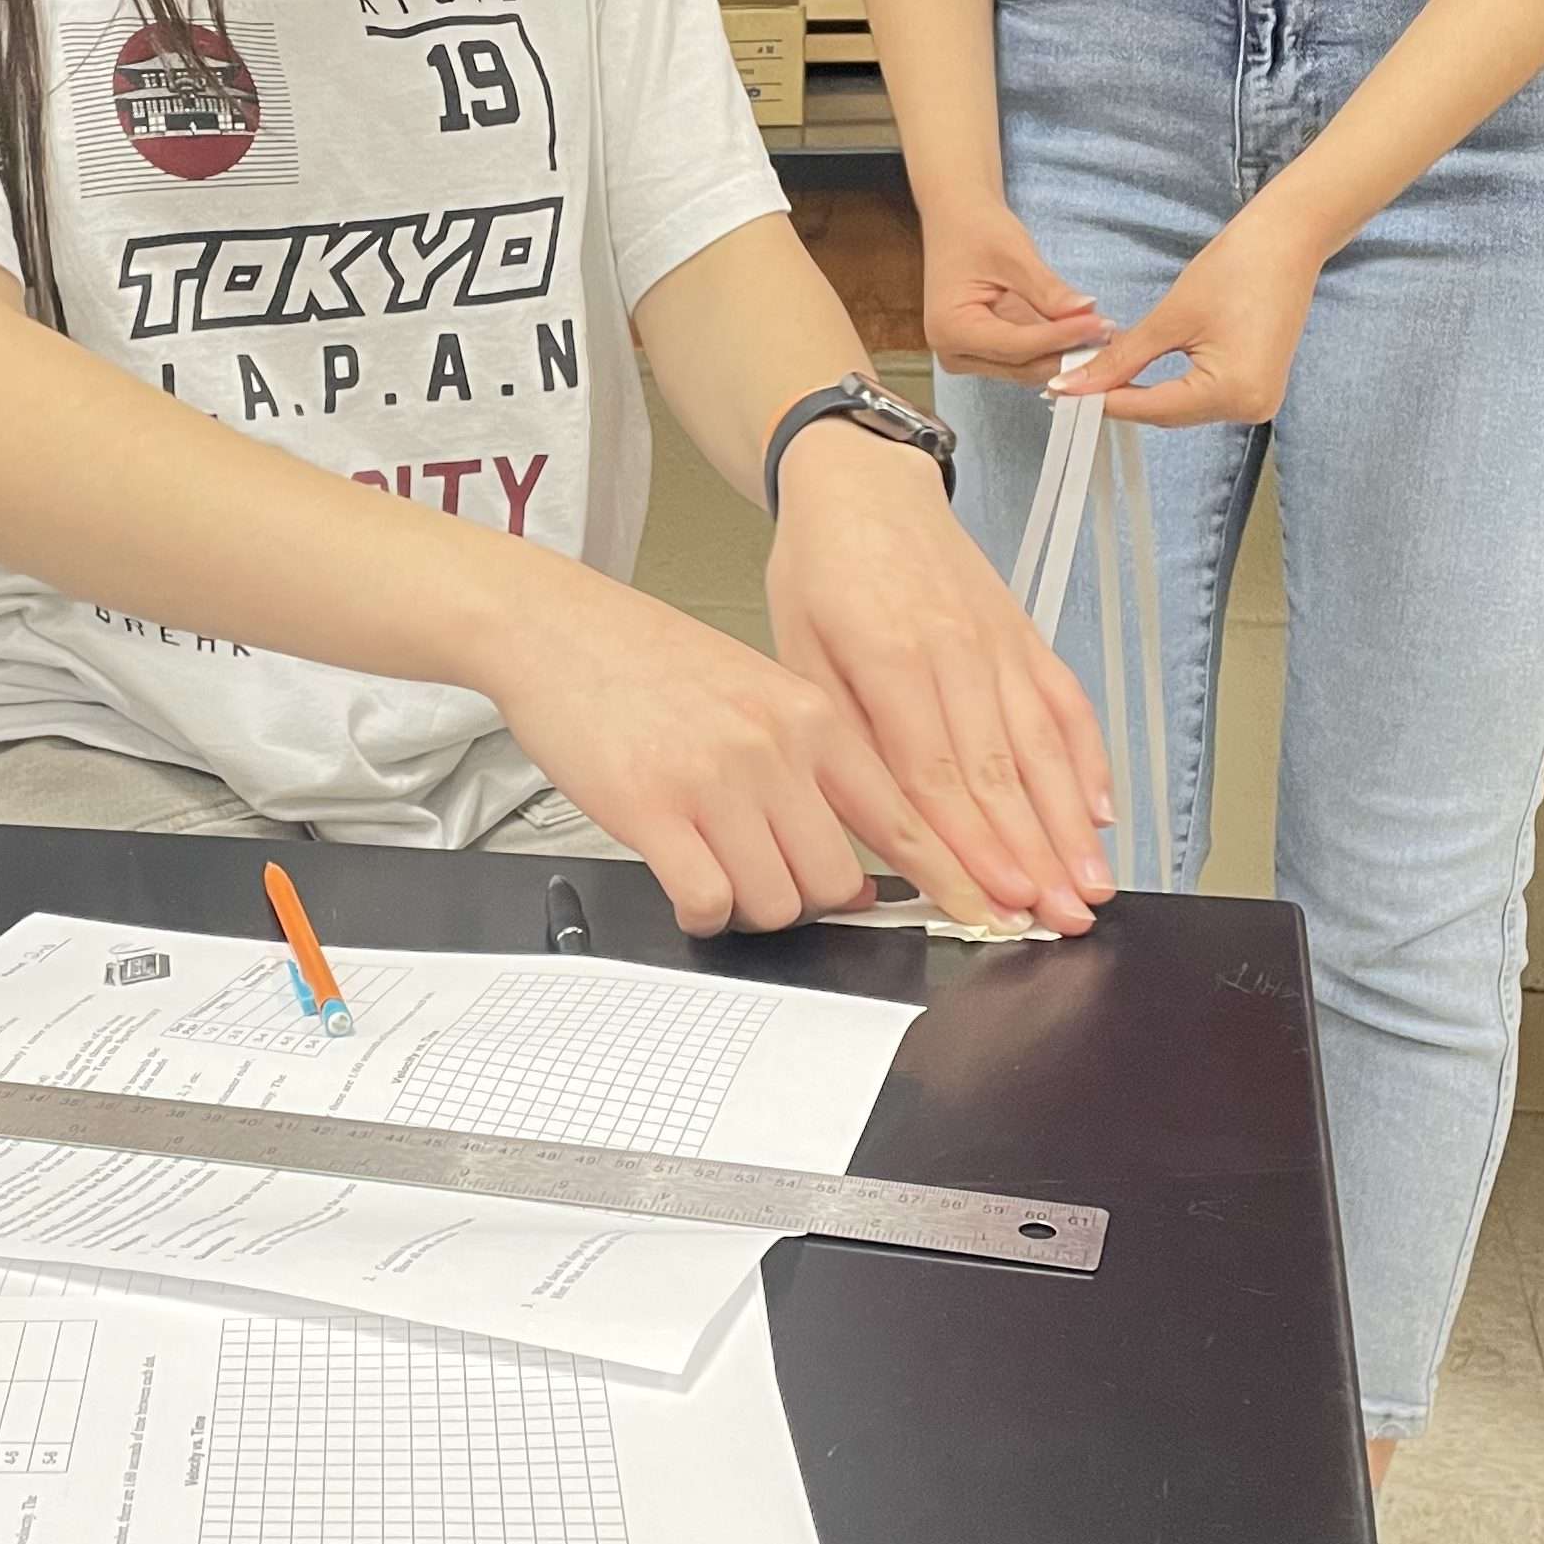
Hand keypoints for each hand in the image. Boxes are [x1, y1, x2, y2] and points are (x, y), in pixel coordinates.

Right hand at [484, 570, 984, 938]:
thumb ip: (814, 767)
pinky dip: (701, 909)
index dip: (950, 879)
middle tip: (762, 872)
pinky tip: (681, 875)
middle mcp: (777, 747)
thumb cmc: (649, 664)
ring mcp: (718, 780)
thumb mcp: (757, 694)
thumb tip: (857, 867)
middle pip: (836, 882)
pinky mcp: (656, 810)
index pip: (904, 818)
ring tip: (711, 864)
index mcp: (814, 716)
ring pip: (776, 902)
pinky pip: (710, 903)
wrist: (556, 628)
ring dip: (747, 904)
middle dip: (804, 898)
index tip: (987, 915)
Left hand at [765, 422, 1114, 933]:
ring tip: (1091, 887)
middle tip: (1059, 919)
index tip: (995, 902)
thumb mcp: (798, 652)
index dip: (972, 847)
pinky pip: (1067, 704)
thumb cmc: (822, 569)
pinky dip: (1089, 761)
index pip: (936, 776)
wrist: (863, 484)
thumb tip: (875, 822)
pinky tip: (1102, 811)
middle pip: (1003, 773)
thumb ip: (843, 737)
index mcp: (890, 658)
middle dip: (1036, 857)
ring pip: (1043, 748)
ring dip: (1071, 826)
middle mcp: (957, 652)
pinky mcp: (1026, 636)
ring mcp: (1001, 644)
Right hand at [918, 200, 1111, 380]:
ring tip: (1103, 334)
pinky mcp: (983, 353)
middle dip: (1067, 351)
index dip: (1060, 338)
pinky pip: (1024, 358)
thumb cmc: (975, 230)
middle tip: (1109, 333)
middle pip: (1021, 364)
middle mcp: (953, 353)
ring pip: (1026, 367)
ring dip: (1065, 353)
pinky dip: (1054, 347)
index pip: (1016, 345)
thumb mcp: (1014, 255)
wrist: (955, 221)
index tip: (1099, 326)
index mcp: (950, 329)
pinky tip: (1084, 334)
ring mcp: (966, 357)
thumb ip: (1047, 290)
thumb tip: (1087, 313)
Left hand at [1061, 204, 1323, 427]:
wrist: (1288, 240)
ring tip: (1096, 377)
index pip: (1152, 408)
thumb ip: (1122, 357)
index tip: (1061, 392)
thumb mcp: (1171, 316)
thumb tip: (1075, 384)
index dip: (1103, 401)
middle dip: (1120, 398)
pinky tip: (1135, 375)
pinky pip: (1200, 396)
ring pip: (1181, 408)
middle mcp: (1250, 408)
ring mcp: (1257, 401)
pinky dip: (1168, 387)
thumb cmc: (1237, 267)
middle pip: (1167, 414)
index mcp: (1233, 392)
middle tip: (1072, 382)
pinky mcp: (1256, 387)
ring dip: (1141, 394)